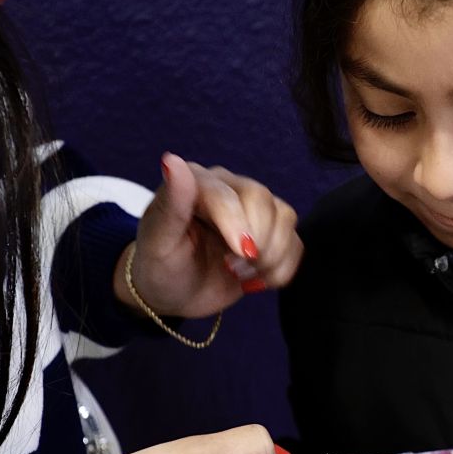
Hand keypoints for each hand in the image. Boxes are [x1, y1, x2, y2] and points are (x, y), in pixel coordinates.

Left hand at [117, 152, 301, 318]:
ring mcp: (253, 209)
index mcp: (197, 181)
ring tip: (238, 274)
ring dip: (270, 256)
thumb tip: (173, 160)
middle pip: (262, 199)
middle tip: (232, 268)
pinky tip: (254, 280)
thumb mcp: (157, 243)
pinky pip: (295, 244)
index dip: (237, 223)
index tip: (240, 254)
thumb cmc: (160, 266)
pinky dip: (280, 269)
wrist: (174, 293)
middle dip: (255, 241)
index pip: (227, 194)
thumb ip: (170, 205)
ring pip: (285, 218)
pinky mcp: (272, 232)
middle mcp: (229, 187)